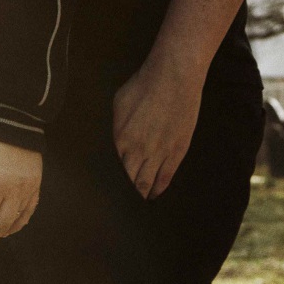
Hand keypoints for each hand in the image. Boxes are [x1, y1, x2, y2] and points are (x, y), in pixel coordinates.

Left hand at [113, 52, 203, 198]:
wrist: (173, 79)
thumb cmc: (144, 86)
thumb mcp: (118, 104)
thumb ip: (116, 126)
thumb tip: (115, 140)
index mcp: (120, 138)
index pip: (112, 168)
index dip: (110, 180)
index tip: (106, 190)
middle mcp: (138, 150)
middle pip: (129, 180)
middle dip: (123, 193)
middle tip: (119, 204)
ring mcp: (159, 152)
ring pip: (147, 182)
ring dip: (141, 194)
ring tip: (137, 204)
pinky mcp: (177, 151)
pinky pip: (166, 177)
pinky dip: (159, 189)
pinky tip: (154, 195)